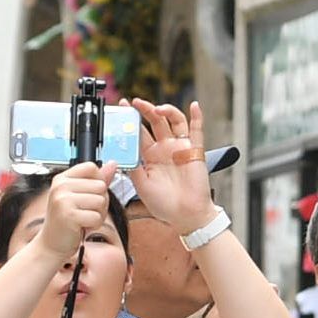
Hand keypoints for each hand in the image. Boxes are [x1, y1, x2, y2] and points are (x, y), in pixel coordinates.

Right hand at [39, 161, 114, 266]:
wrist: (51, 244)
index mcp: (62, 178)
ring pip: (101, 201)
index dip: (98, 181)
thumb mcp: (80, 196)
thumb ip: (97, 179)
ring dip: (98, 214)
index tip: (88, 194)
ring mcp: (63, 200)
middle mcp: (60, 186)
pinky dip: (94, 224)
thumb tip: (112, 164)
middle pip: (100, 185)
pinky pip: (97, 217)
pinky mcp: (69, 216)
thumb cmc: (66, 221)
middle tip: (85, 211)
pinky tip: (82, 226)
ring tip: (83, 218)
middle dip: (100, 202)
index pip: (92, 167)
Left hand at [127, 99, 215, 237]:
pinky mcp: (195, 150)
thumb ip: (132, 167)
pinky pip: (197, 130)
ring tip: (156, 109)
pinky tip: (194, 106)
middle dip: (144, 110)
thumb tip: (120, 153)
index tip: (121, 107)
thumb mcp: (140, 185)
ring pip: (173, 121)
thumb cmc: (164, 204)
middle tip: (135, 102)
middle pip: (154, 122)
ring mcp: (180, 147)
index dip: (131, 119)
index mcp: (150, 156)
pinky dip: (197, 117)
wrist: (186, 215)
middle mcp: (164, 148)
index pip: (138, 132)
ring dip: (166, 111)